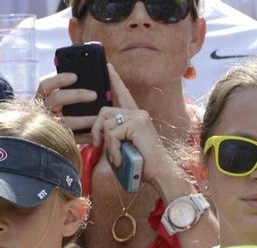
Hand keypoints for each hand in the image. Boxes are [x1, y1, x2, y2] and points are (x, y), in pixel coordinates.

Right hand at [35, 72, 97, 142]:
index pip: (45, 86)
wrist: (44, 141)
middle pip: (57, 99)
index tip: (75, 77)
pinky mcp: (56, 141)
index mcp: (40, 99)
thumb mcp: (55, 101)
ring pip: (66, 121)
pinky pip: (72, 138)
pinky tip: (95, 134)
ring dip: (83, 120)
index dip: (59, 80)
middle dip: (77, 95)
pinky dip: (84, 137)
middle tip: (94, 95)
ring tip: (98, 117)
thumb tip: (82, 78)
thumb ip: (65, 91)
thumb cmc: (56, 113)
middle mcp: (42, 111)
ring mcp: (48, 126)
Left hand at [90, 64, 185, 185]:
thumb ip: (113, 136)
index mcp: (136, 117)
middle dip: (96, 130)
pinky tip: (119, 159)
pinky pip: (112, 133)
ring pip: (106, 123)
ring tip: (115, 157)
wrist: (160, 173)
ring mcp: (139, 116)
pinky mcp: (137, 123)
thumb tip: (96, 134)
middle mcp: (139, 113)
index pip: (123, 94)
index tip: (108, 66)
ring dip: (106, 144)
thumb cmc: (142, 165)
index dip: (115, 80)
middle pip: (104, 111)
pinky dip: (112, 149)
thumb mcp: (124, 147)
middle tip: (97, 145)